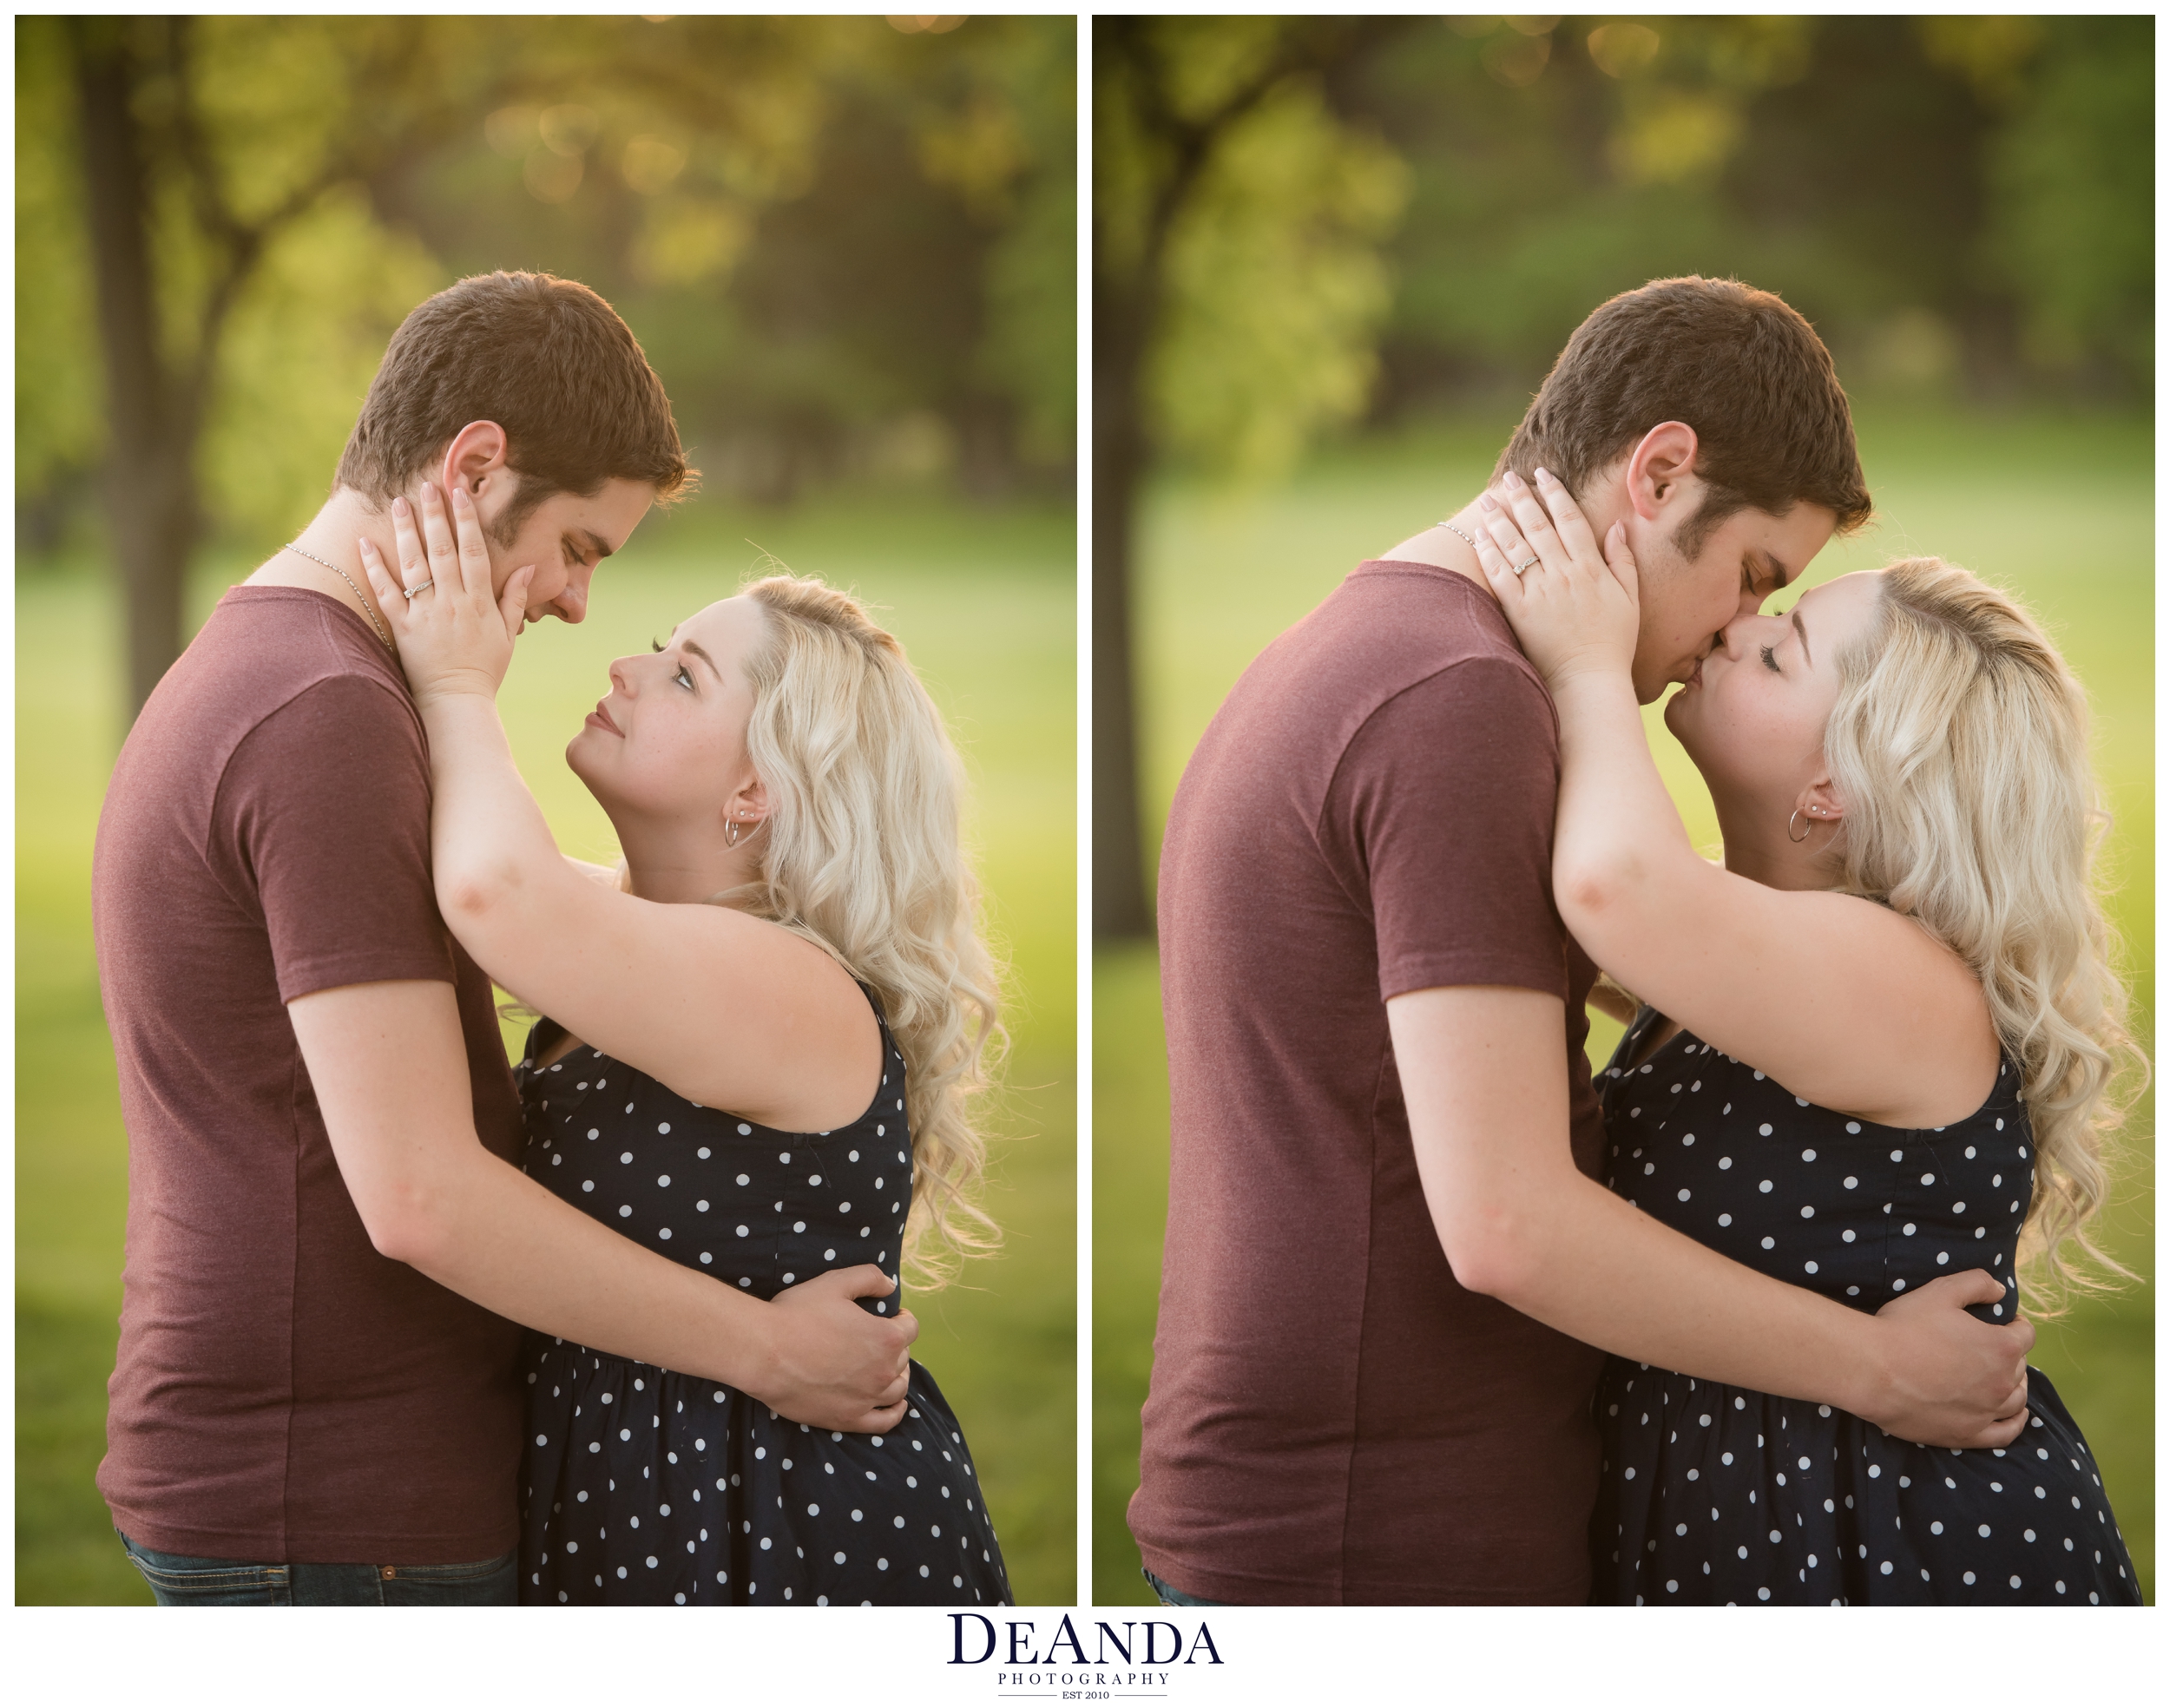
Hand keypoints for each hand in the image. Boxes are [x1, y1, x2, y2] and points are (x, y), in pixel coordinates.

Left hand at [358, 483, 533, 707]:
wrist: (457, 702)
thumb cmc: (485, 670)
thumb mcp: (507, 634)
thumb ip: (516, 599)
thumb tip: (527, 567)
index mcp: (479, 601)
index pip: (474, 552)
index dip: (467, 520)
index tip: (461, 493)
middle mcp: (452, 602)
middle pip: (442, 550)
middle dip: (435, 515)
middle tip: (427, 486)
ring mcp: (426, 613)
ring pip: (414, 564)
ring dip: (405, 531)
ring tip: (398, 503)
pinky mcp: (403, 627)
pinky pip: (386, 592)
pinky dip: (374, 567)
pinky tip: (365, 543)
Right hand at [759, 1264, 918, 1432]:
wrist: (764, 1353)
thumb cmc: (798, 1314)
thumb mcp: (836, 1282)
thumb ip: (869, 1277)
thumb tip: (889, 1285)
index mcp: (885, 1337)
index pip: (910, 1328)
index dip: (902, 1319)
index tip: (893, 1316)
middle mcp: (883, 1371)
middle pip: (902, 1358)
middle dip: (895, 1346)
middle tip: (876, 1340)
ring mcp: (867, 1399)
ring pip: (898, 1389)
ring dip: (897, 1375)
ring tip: (886, 1368)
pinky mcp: (847, 1419)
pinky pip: (884, 1422)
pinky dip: (895, 1413)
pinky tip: (896, 1406)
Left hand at [1472, 468, 1639, 687]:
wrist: (1589, 680)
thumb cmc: (1613, 643)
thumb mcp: (1630, 598)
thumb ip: (1623, 560)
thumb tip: (1618, 526)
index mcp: (1590, 568)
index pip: (1570, 519)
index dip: (1555, 493)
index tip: (1543, 475)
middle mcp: (1563, 574)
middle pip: (1538, 526)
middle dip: (1522, 498)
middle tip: (1508, 478)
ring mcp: (1540, 592)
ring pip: (1516, 546)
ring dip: (1500, 520)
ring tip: (1486, 502)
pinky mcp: (1519, 611)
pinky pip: (1501, 576)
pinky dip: (1490, 554)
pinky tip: (1480, 538)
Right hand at [1857, 1269, 2032, 1448]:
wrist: (1872, 1370)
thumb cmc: (1904, 1327)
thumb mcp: (1940, 1291)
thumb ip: (1977, 1283)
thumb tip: (2001, 1290)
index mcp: (2001, 1346)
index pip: (2025, 1334)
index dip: (2015, 1324)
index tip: (2002, 1322)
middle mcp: (2002, 1382)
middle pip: (2020, 1367)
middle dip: (2009, 1354)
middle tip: (1986, 1347)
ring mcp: (1987, 1412)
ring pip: (2017, 1399)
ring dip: (2015, 1386)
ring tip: (2000, 1377)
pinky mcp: (1968, 1434)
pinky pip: (2005, 1433)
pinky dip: (2016, 1423)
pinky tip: (2016, 1415)